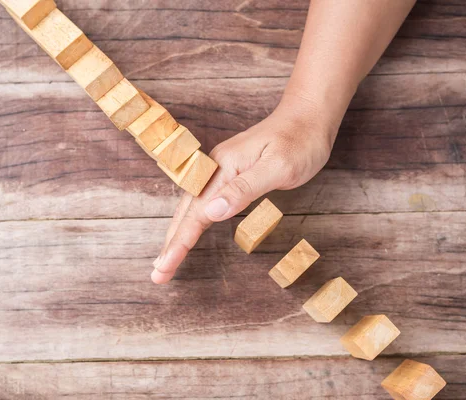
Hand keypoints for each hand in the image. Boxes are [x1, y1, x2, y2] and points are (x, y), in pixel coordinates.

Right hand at [151, 96, 337, 283]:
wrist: (308, 117)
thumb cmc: (300, 142)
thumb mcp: (278, 167)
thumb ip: (244, 189)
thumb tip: (211, 213)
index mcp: (223, 167)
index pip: (196, 212)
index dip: (180, 242)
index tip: (164, 267)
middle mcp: (215, 168)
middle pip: (186, 211)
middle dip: (171, 244)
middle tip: (157, 274)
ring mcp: (221, 170)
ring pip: (191, 207)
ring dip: (177, 234)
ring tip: (165, 260)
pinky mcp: (230, 173)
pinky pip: (203, 202)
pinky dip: (192, 222)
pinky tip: (188, 232)